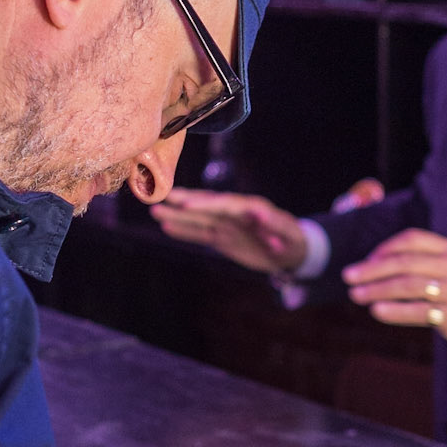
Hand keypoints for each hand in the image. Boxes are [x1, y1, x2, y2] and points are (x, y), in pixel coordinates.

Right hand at [152, 188, 307, 274]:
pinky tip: (166, 226)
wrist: (292, 251)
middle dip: (185, 201)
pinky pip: (200, 234)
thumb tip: (257, 211)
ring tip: (154, 209)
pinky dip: (184, 231)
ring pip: (198, 219)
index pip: (224, 204)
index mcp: (249, 208)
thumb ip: (273, 223)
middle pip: (207, 206)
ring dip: (177, 215)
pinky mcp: (222, 238)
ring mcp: (226, 225)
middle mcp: (234, 213)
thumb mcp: (288, 234)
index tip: (186, 203)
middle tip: (163, 195)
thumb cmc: (292, 240)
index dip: (205, 204)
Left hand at [343, 229, 446, 357]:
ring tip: (356, 295)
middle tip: (349, 276)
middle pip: (403, 262)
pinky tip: (376, 311)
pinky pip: (417, 312)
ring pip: (406, 285)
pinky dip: (394, 311)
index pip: (412, 239)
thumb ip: (434, 263)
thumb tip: (392, 266)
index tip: (368, 260)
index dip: (385, 248)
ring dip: (376, 289)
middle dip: (371, 268)